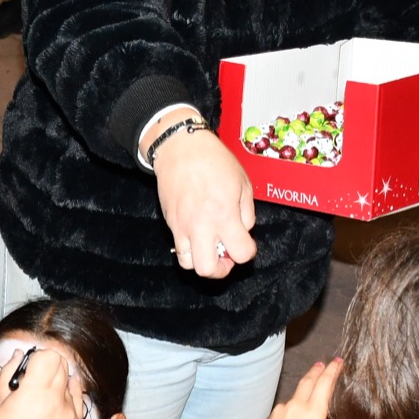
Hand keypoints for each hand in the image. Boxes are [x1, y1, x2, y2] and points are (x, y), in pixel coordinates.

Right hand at [0, 347, 85, 418]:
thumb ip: (9, 373)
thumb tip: (19, 355)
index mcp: (35, 390)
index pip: (48, 356)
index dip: (37, 358)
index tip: (28, 368)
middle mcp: (57, 398)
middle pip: (62, 364)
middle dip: (48, 366)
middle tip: (34, 380)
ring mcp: (70, 411)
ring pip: (71, 380)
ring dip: (59, 381)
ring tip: (43, 397)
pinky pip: (79, 399)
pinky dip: (69, 396)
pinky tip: (56, 403)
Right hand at [153, 130, 255, 278]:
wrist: (180, 148)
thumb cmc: (214, 161)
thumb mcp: (243, 183)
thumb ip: (246, 213)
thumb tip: (242, 230)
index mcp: (225, 214)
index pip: (241, 253)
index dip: (247, 252)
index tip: (245, 241)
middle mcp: (202, 225)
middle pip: (209, 269)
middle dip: (221, 268)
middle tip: (226, 253)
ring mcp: (182, 227)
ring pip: (190, 265)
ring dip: (203, 261)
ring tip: (210, 246)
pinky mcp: (171, 223)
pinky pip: (179, 249)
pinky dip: (190, 249)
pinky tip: (198, 235)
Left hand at [256, 359, 370, 418]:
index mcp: (313, 410)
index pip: (324, 383)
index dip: (332, 370)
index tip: (338, 361)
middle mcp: (296, 404)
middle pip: (308, 381)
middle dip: (316, 371)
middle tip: (322, 363)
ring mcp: (281, 409)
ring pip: (295, 393)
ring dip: (304, 385)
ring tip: (310, 383)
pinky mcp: (271, 417)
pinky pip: (285, 405)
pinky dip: (293, 402)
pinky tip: (295, 409)